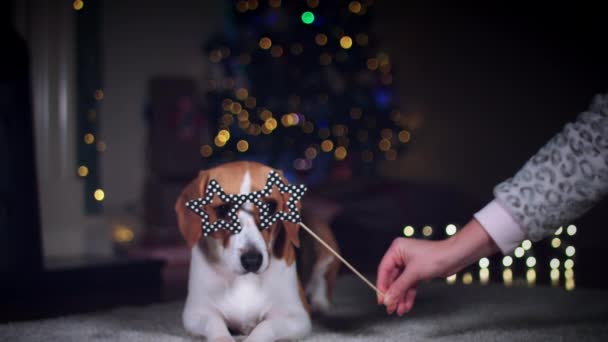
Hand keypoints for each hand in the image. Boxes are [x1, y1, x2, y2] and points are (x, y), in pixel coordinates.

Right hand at [376, 219, 498, 315]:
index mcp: (396, 249)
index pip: (384, 270)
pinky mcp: (417, 271)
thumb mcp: (414, 273)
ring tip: (399, 311)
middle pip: (392, 279)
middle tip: (390, 308)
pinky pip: (409, 285)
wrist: (455, 257)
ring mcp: (409, 264)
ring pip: (401, 284)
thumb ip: (398, 287)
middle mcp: (401, 256)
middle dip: (393, 294)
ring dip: (400, 297)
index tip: (381, 300)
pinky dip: (408, 295)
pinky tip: (406, 306)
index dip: (382, 286)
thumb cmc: (435, 257)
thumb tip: (387, 299)